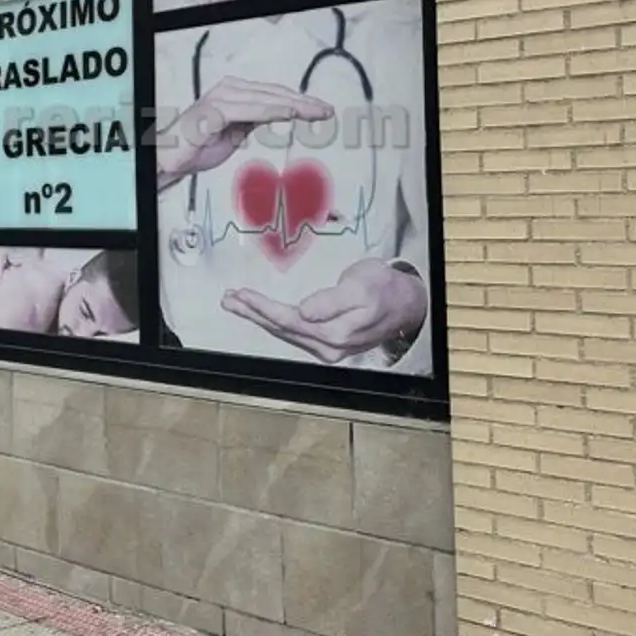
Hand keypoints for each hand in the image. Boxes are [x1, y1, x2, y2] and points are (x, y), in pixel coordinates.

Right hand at [155, 77, 333, 190]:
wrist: (171, 159)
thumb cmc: (198, 146)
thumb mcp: (236, 131)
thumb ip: (254, 120)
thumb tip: (277, 115)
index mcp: (234, 93)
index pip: (273, 94)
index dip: (299, 101)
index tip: (321, 109)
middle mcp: (228, 90)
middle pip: (273, 94)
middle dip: (302, 103)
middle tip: (326, 111)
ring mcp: (220, 99)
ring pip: (265, 100)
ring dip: (292, 106)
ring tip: (313, 112)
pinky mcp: (214, 112)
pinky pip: (248, 110)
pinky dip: (269, 112)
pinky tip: (288, 114)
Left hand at [222, 259, 426, 363]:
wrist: (407, 303)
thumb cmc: (384, 288)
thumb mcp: (361, 287)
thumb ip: (331, 301)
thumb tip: (304, 312)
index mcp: (334, 333)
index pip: (289, 320)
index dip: (263, 308)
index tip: (242, 294)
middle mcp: (328, 346)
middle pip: (281, 329)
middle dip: (252, 313)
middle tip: (228, 299)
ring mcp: (328, 348)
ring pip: (284, 332)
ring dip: (259, 317)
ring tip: (236, 303)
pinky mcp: (327, 343)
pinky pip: (293, 333)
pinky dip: (274, 321)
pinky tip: (261, 314)